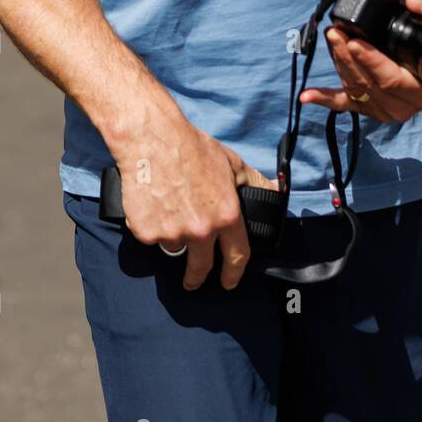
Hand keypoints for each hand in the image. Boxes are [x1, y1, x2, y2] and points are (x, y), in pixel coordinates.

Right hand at [112, 112, 277, 291]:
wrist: (152, 139)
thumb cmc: (192, 147)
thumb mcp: (232, 164)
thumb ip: (255, 183)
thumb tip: (274, 191)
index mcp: (226, 216)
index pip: (237, 256)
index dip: (234, 273)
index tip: (228, 282)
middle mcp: (201, 230)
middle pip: (201, 267)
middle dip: (197, 278)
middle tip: (193, 280)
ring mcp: (172, 233)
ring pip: (174, 247)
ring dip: (174, 238)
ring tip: (169, 210)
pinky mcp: (146, 231)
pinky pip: (151, 236)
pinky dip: (151, 226)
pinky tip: (152, 204)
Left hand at [300, 0, 421, 123]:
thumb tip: (412, 1)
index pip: (394, 79)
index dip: (372, 62)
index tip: (354, 42)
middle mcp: (407, 105)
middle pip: (369, 85)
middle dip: (348, 57)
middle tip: (336, 33)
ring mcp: (387, 109)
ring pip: (356, 89)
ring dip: (339, 64)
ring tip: (331, 38)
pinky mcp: (370, 107)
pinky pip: (345, 104)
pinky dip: (325, 99)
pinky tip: (307, 95)